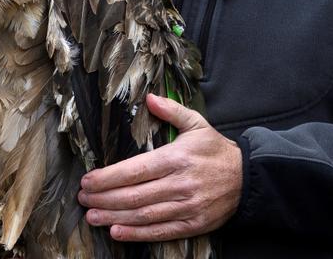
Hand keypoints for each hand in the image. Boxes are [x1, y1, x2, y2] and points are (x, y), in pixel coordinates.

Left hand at [78, 93, 242, 241]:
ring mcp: (186, 206)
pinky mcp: (193, 224)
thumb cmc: (216, 151)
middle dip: (104, 198)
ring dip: (114, 217)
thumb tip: (149, 98)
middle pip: (134, 195)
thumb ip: (171, 111)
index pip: (135, 170)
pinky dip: (137, 234)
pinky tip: (117, 232)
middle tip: (83, 199)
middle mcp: (179, 184)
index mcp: (176, 158)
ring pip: (143, 215)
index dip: (108, 178)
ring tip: (92, 216)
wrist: (249, 178)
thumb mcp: (197, 124)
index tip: (88, 181)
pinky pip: (160, 231)